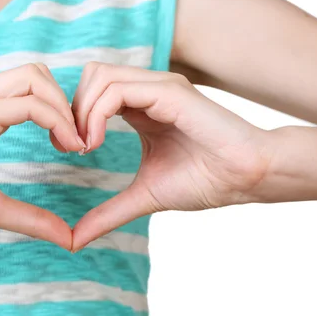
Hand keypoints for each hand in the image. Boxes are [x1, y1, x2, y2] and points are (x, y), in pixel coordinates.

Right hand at [0, 64, 84, 249]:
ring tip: (72, 144)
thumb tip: (67, 239)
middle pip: (38, 72)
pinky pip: (27, 104)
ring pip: (35, 76)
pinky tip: (64, 146)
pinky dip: (55, 120)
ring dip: (64, 107)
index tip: (74, 147)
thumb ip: (30, 218)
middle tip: (77, 142)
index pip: (33, 88)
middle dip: (67, 102)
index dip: (61, 111)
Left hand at [71, 63, 272, 250]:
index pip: (93, 90)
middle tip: (72, 147)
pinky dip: (96, 115)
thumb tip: (74, 240)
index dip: (73, 115)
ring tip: (85, 147)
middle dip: (71, 109)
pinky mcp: (169, 92)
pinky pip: (116, 90)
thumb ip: (108, 212)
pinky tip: (96, 144)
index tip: (70, 150)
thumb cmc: (204, 181)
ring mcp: (159, 86)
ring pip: (99, 76)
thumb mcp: (144, 196)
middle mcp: (149, 88)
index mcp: (142, 106)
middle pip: (90, 75)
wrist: (246, 178)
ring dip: (81, 112)